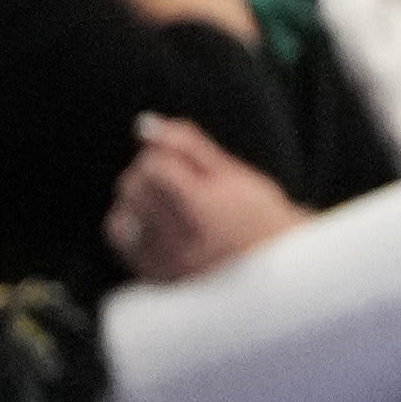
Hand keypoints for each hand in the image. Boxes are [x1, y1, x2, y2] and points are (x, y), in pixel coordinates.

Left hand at [107, 116, 305, 282]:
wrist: (278, 271)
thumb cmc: (261, 217)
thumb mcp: (235, 174)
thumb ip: (189, 146)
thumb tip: (145, 125)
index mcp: (205, 210)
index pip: (154, 166)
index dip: (162, 154)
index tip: (182, 159)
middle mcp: (182, 241)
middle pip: (134, 189)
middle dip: (148, 175)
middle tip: (177, 178)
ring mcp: (166, 262)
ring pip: (122, 215)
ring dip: (137, 201)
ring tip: (167, 202)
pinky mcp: (156, 276)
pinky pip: (122, 242)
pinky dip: (131, 226)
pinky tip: (155, 223)